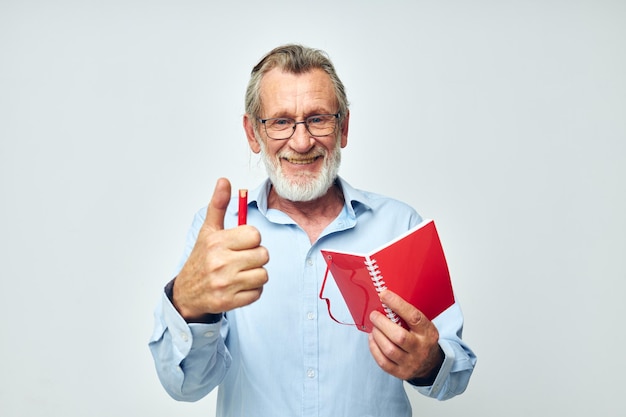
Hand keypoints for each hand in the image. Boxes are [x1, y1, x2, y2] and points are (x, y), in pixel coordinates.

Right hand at [172, 178, 268, 319]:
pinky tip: (239, 286)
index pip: (255, 235)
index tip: (241, 243)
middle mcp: (220, 263)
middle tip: (242, 259)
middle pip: (263, 255)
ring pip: (263, 275)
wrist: (186, 293)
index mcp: (217, 242)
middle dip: (256, 257)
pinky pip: (258, 293)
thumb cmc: (202, 258)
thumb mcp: (208, 230)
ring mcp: (224, 284)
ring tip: (241, 272)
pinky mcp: (228, 302)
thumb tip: (224, 180)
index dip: (252, 239)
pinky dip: (252, 290)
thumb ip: (218, 205)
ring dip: (256, 274)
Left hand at [368, 290, 443, 381]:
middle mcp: (420, 349)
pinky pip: (383, 362)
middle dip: (382, 323)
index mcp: (427, 333)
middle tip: (374, 315)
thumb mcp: (423, 325)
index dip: (397, 304)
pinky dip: (374, 348)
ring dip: (377, 335)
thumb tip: (386, 300)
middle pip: (399, 336)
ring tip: (374, 328)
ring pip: (389, 349)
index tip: (384, 294)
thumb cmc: (423, 339)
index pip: (413, 317)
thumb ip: (408, 316)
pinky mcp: (401, 372)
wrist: (431, 364)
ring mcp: (411, 363)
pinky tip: (373, 339)